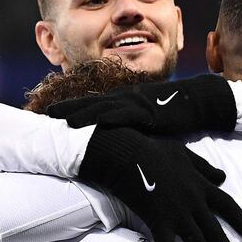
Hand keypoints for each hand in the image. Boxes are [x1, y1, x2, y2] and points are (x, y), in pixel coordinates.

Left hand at [47, 74, 236, 134]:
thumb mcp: (145, 121)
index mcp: (122, 102)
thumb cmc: (172, 113)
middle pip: (90, 103)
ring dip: (81, 112)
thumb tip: (115, 142)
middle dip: (67, 109)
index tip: (50, 115)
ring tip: (60, 120)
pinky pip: (126, 113)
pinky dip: (110, 116)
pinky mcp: (148, 111)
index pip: (92, 105)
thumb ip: (129, 128)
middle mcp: (125, 99)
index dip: (71, 109)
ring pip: (102, 106)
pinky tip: (96, 120)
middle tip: (44, 115)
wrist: (197, 101)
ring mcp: (135, 103)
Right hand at [78, 127, 241, 241]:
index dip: (240, 220)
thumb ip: (204, 166)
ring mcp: (177, 213)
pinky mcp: (158, 221)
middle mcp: (194, 202)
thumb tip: (222, 176)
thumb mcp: (184, 152)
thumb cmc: (154, 150)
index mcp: (201, 185)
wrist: (130, 154)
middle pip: (214, 229)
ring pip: (196, 241)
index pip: (227, 205)